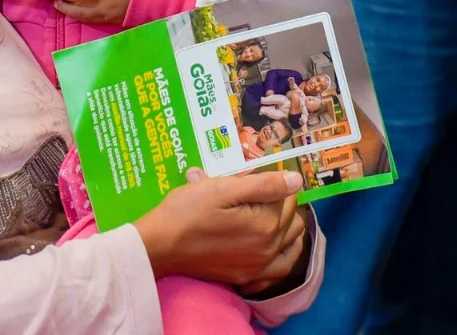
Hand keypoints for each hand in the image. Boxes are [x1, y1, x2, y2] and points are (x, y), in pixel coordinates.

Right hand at [135, 168, 307, 287]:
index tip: (256, 176)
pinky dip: (282, 257)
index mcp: (265, 224)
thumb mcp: (222, 188)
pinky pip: (277, 272)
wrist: (159, 245)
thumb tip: (297, 180)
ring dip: (289, 228)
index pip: (287, 197)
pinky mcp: (245, 279)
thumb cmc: (187, 211)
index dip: (274, 181)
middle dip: (282, 203)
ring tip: (273, 214)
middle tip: (259, 192)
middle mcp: (268, 250)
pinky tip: (274, 248)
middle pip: (292, 220)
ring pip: (291, 246)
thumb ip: (263, 184)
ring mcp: (258, 268)